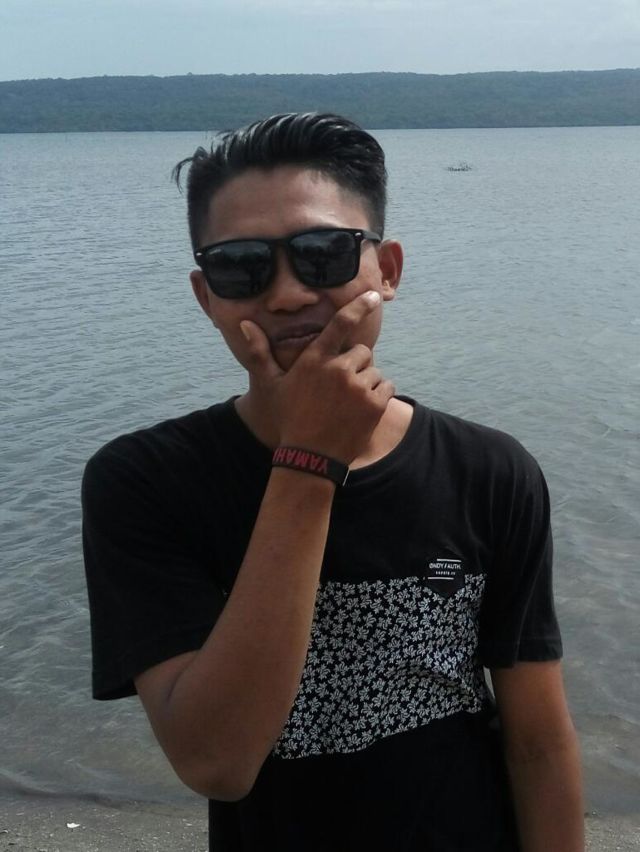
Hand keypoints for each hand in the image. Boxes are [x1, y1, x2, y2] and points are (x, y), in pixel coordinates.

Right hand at [240, 290, 394, 463]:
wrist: (310, 458)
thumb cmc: (289, 419)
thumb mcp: (271, 385)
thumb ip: (260, 352)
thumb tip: (244, 323)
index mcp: (315, 360)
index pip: (340, 324)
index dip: (358, 307)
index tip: (373, 297)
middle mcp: (338, 369)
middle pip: (362, 352)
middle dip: (355, 365)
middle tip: (341, 388)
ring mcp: (358, 387)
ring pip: (374, 372)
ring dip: (366, 384)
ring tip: (348, 404)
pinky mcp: (374, 405)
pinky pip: (386, 388)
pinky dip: (378, 397)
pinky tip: (361, 411)